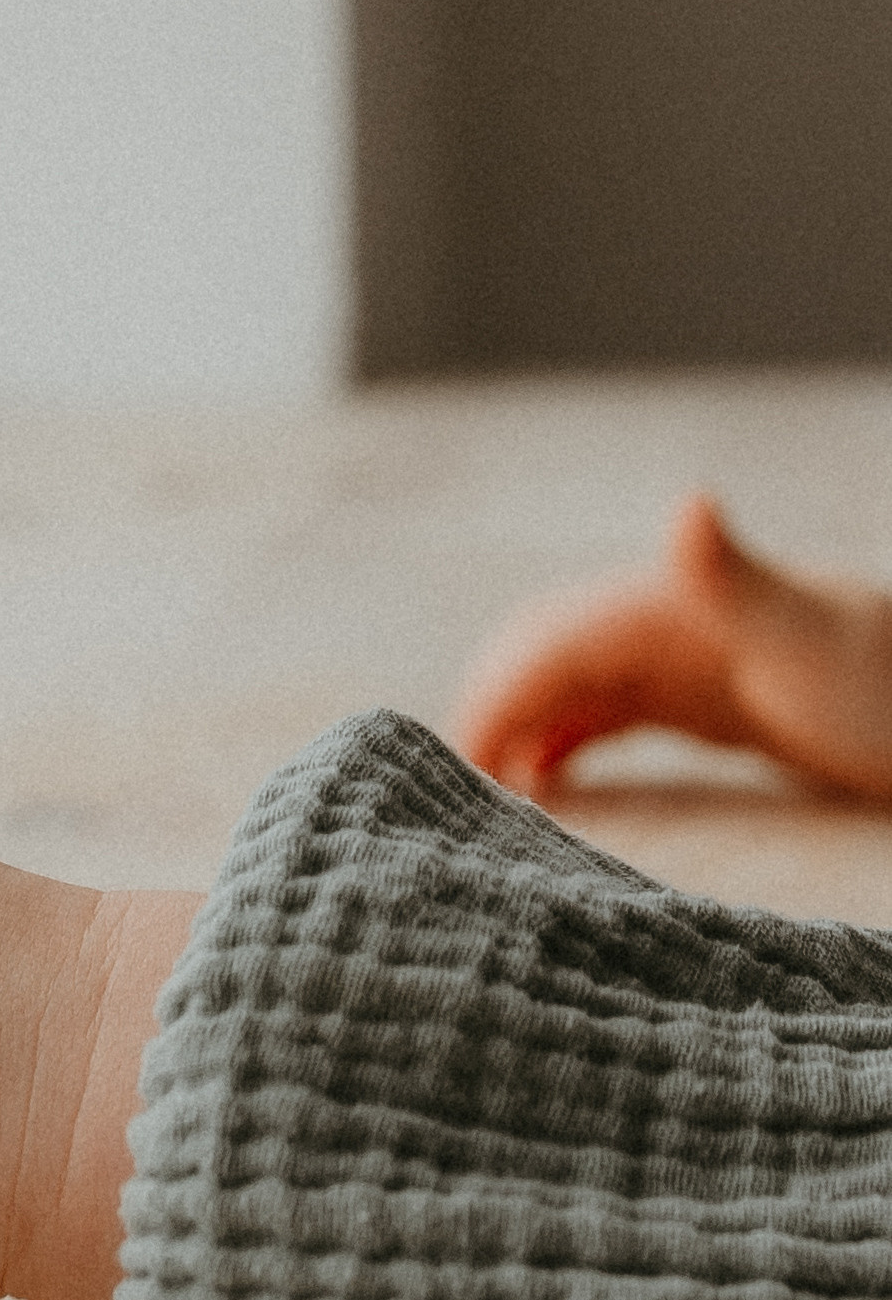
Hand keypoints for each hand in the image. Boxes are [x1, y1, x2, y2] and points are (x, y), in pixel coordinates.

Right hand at [457, 494, 891, 798]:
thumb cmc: (876, 683)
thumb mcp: (804, 638)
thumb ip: (735, 578)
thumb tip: (687, 504)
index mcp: (663, 607)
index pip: (545, 645)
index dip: (493, 699)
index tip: (459, 769)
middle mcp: (656, 624)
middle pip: (534, 654)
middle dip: (485, 710)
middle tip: (450, 790)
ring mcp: (671, 658)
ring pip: (556, 683)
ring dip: (511, 725)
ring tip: (481, 794)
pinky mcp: (690, 694)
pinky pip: (594, 710)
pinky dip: (552, 739)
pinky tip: (540, 786)